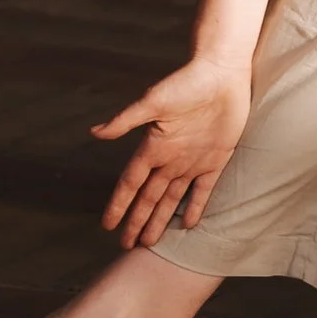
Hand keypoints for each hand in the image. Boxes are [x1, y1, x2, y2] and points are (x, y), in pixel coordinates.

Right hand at [90, 55, 253, 249]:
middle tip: (125, 246)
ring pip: (171, 199)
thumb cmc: (186, 82)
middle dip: (136, 220)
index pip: (131, 183)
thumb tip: (95, 133)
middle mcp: (170, 157)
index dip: (119, 204)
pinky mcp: (215, 159)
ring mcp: (192, 160)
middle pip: (149, 197)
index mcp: (153, 146)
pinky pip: (202, 190)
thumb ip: (127, 120)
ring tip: (148, 242)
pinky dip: (194, 207)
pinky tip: (187, 224)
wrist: (221, 71)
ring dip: (160, 220)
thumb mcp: (154, 101)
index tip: (107, 225)